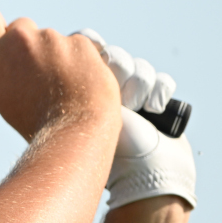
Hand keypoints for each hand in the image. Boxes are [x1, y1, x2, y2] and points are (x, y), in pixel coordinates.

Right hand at [0, 0, 120, 141]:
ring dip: (57, 56)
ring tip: (63, 87)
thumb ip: (2, 67)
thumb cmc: (37, 120)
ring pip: (52, 39)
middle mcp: (20, 40)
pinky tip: (81, 83)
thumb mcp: (4, 94)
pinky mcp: (80, 42)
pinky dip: (80, 61)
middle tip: (39, 73)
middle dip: (28, 43)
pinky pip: (78, 46)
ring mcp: (52, 39)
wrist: (75, 128)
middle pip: (21, 26)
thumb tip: (5, 53)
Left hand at [75, 30, 197, 209]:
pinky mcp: (156, 103)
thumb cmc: (102, 150)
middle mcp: (105, 90)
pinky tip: (154, 109)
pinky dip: (160, 92)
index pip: (86, 49)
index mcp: (80, 89)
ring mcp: (132, 97)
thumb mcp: (78, 115)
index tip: (96, 57)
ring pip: (140, 67)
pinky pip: (162, 80)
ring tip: (136, 108)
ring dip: (140, 85)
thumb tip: (59, 56)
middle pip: (116, 56)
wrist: (142, 174)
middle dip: (119, 70)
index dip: (92, 48)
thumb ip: (68, 88)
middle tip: (116, 96)